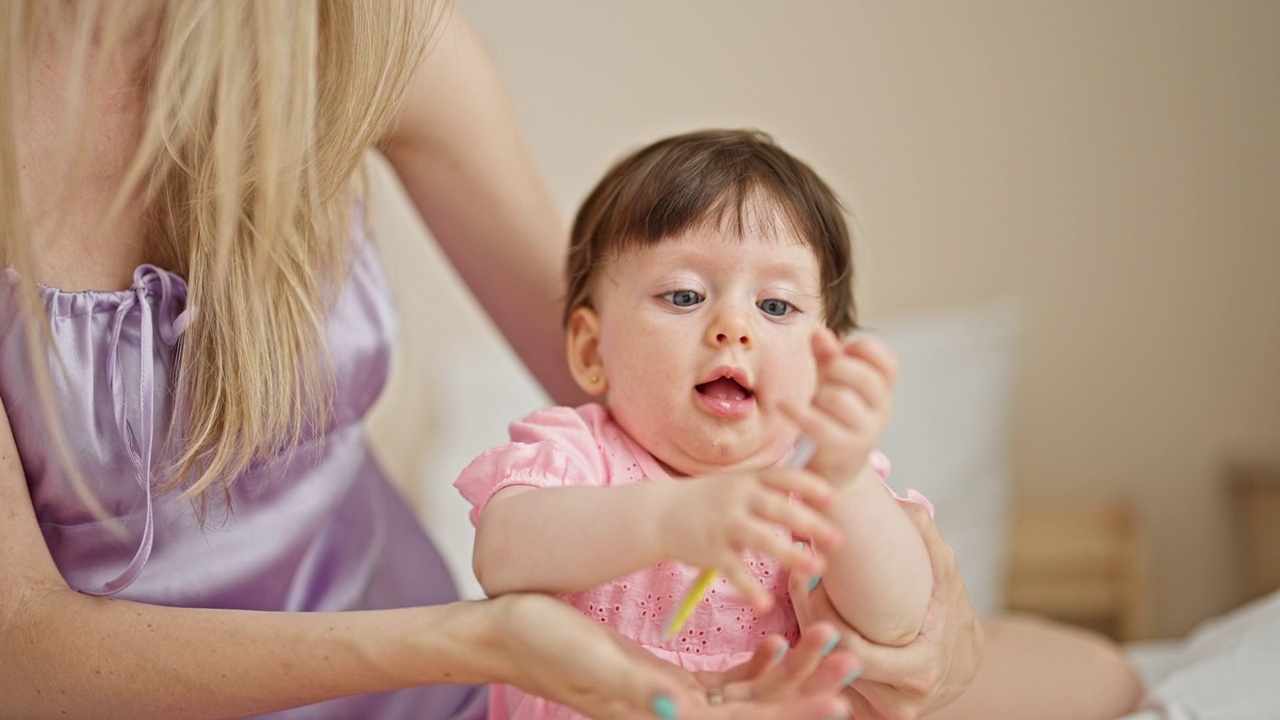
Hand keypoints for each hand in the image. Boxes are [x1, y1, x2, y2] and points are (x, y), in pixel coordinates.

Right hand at [494, 593, 856, 719]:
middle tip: (850, 654)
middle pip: (759, 710)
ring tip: (828, 639)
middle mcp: (675, 714)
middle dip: (807, 685)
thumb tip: (680, 707)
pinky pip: (725, 683)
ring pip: (750, 695)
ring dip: (791, 670)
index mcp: (663, 717)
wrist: (508, 634)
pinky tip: (771, 640)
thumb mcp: (591, 662)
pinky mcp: (666, 681)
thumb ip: (638, 688)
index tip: (837, 695)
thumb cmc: (541, 644)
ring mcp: (674, 700)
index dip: (792, 711)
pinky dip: (754, 664)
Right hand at [657, 467, 841, 608]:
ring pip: (761, 539)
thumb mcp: (738, 484)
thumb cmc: (709, 500)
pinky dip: (749, 589)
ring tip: (815, 568)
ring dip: (790, 554)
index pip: (784, 477)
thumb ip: (769, 489)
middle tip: (837, 540)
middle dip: (809, 523)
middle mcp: (737, 498)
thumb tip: (816, 493)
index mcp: (749, 480)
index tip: (834, 499)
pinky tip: (764, 605)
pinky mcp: (711, 550)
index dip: (810, 487)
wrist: (660, 513)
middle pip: (778, 508)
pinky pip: (734, 570)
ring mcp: (724, 524)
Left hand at [780, 331, 896, 484]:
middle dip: (836, 369)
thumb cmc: (832, 417)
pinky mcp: (845, 451)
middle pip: (864, 378)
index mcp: (883, 391)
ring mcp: (867, 433)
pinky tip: (781, 405)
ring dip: (818, 396)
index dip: (866, 349)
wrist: (833, 470)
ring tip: (813, 402)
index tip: (844, 350)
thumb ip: (827, 356)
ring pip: (839, 399)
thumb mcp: (832, 383)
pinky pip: (821, 426)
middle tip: (822, 375)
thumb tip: (819, 331)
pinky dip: (798, 413)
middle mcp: (882, 411)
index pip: (888, 363)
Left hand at [788, 502, 981, 718]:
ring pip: (825, 680)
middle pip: (831, 665)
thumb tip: (899, 499)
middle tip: (793, 581)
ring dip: (804, 643)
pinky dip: (813, 661)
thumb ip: (926, 536)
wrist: (964, 662)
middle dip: (806, 622)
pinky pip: (828, 691)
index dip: (822, 616)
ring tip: (792, 600)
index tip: (806, 578)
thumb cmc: (950, 613)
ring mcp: (881, 713)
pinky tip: (799, 628)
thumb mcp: (946, 573)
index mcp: (919, 669)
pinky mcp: (868, 717)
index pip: (854, 651)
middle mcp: (899, 701)